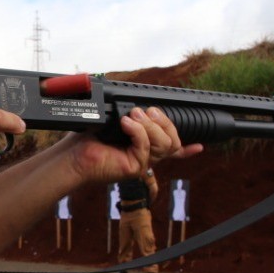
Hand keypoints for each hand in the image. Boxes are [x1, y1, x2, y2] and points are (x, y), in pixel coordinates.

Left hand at [58, 106, 202, 184]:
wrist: (73, 155)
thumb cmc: (88, 137)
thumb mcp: (113, 120)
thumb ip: (131, 114)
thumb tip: (138, 105)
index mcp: (143, 146)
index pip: (172, 150)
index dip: (188, 150)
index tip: (201, 146)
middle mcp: (146, 156)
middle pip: (174, 141)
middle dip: (164, 121)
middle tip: (146, 111)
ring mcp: (141, 163)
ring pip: (165, 144)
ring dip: (149, 125)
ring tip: (132, 117)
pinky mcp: (134, 168)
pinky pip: (146, 146)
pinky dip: (137, 131)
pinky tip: (125, 124)